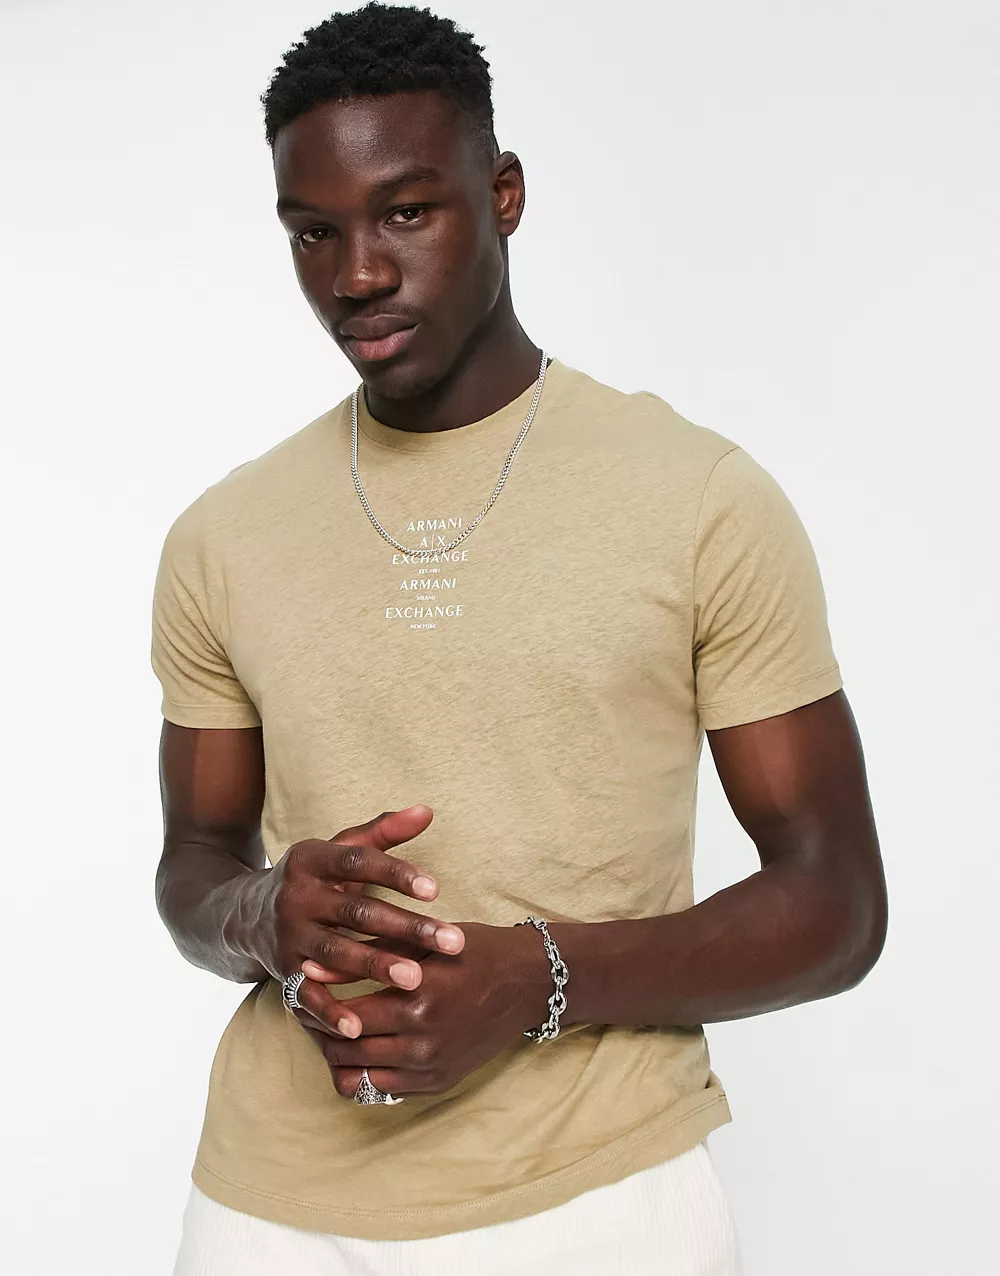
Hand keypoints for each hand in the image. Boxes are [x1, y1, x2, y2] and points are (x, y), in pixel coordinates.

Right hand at [247, 805, 465, 1039]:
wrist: (244, 916)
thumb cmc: (314, 879)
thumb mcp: (338, 849)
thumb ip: (383, 832)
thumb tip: (428, 810)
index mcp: (312, 860)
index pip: (357, 862)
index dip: (396, 874)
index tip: (436, 889)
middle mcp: (297, 897)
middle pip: (356, 911)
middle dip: (405, 927)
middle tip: (449, 941)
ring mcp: (288, 936)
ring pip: (336, 952)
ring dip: (375, 966)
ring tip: (415, 979)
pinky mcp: (282, 972)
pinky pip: (306, 996)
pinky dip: (330, 1012)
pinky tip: (359, 1027)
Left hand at [301, 922, 552, 1098]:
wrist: (527, 983)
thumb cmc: (473, 951)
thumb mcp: (422, 943)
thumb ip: (367, 955)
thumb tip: (308, 970)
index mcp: (418, 997)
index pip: (343, 1014)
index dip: (316, 1003)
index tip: (303, 989)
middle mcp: (423, 1039)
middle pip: (343, 1049)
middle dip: (318, 1030)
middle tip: (310, 1010)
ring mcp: (431, 1067)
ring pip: (355, 1076)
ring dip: (337, 1054)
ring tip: (333, 1029)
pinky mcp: (437, 1084)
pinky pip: (380, 1090)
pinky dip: (363, 1070)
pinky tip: (364, 1044)